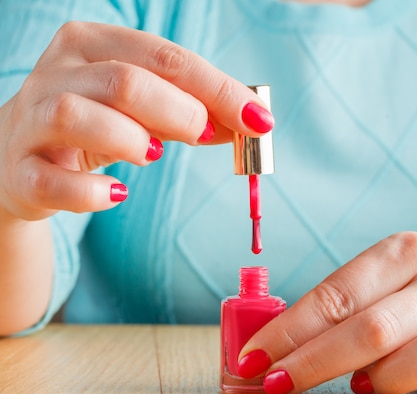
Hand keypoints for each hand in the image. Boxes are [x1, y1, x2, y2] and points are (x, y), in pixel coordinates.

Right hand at [0, 21, 272, 221]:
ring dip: (131, 140)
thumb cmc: (96, 124)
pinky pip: (52, 182)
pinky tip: (116, 194)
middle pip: (126, 82)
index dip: (219, 90)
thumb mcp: (144, 108)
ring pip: (80, 117)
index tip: (260, 120)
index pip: (166, 58)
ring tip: (152, 154)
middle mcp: (56, 73)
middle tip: (203, 135)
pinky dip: (91, 192)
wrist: (19, 157)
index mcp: (92, 44)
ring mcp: (32, 121)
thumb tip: (252, 122)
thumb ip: (193, 110)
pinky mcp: (20, 172)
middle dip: (180, 113)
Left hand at [238, 232, 416, 393]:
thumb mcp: (381, 282)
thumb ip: (337, 308)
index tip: (253, 359)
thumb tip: (270, 346)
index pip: (336, 294)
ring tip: (362, 386)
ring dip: (390, 377)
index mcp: (401, 252)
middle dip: (317, 362)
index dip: (290, 331)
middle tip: (279, 385)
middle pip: (374, 326)